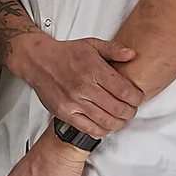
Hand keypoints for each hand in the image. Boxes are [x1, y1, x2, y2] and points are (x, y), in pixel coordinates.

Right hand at [14, 34, 142, 136]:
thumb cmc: (65, 54)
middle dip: (130, 112)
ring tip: (121, 118)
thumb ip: (113, 49)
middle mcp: (83, 87)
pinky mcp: (64, 113)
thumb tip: (131, 54)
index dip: (136, 98)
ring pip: (105, 121)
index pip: (124, 90)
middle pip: (117, 108)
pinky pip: (88, 128)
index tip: (137, 97)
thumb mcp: (91, 44)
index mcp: (93, 69)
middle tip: (131, 109)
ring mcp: (73, 102)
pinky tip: (105, 125)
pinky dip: (101, 130)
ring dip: (118, 123)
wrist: (38, 61)